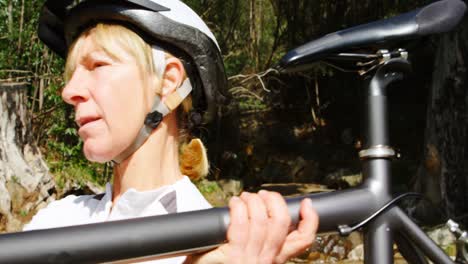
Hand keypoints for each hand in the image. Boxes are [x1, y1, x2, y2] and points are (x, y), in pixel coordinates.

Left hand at [189, 190, 318, 263]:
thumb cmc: (220, 263)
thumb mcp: (249, 255)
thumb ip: (260, 239)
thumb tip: (264, 209)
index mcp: (275, 259)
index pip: (303, 240)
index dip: (310, 219)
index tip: (306, 203)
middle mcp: (267, 260)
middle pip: (282, 222)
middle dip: (274, 200)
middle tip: (262, 194)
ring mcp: (250, 259)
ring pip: (262, 220)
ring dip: (253, 201)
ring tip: (244, 197)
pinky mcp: (232, 257)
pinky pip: (240, 224)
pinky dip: (238, 207)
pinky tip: (234, 203)